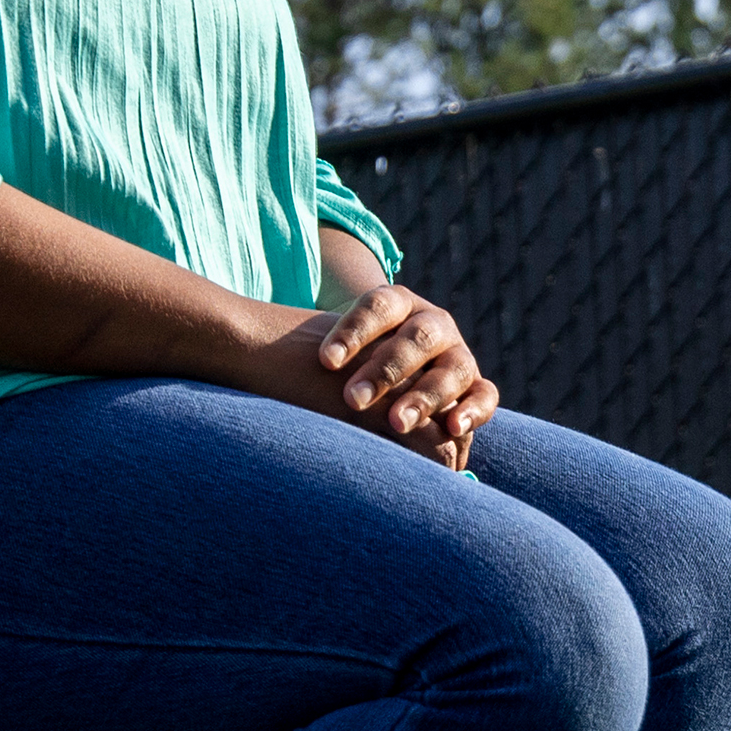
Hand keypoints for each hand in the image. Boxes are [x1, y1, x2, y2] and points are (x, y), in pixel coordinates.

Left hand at [288, 285, 497, 468]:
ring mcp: (458, 354)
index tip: (324, 362)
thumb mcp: (331, 347)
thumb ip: (306, 350)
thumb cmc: (348, 358)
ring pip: (451, 368)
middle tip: (351, 399)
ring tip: (395, 423)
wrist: (392, 366)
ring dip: (425, 395)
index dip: (353, 331)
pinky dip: (473, 410)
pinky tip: (452, 429)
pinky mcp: (476, 386)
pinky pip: (485, 396)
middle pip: (415, 339)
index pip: (378, 306)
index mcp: (397, 302)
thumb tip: (245, 350)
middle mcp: (432, 323)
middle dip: (385, 370)